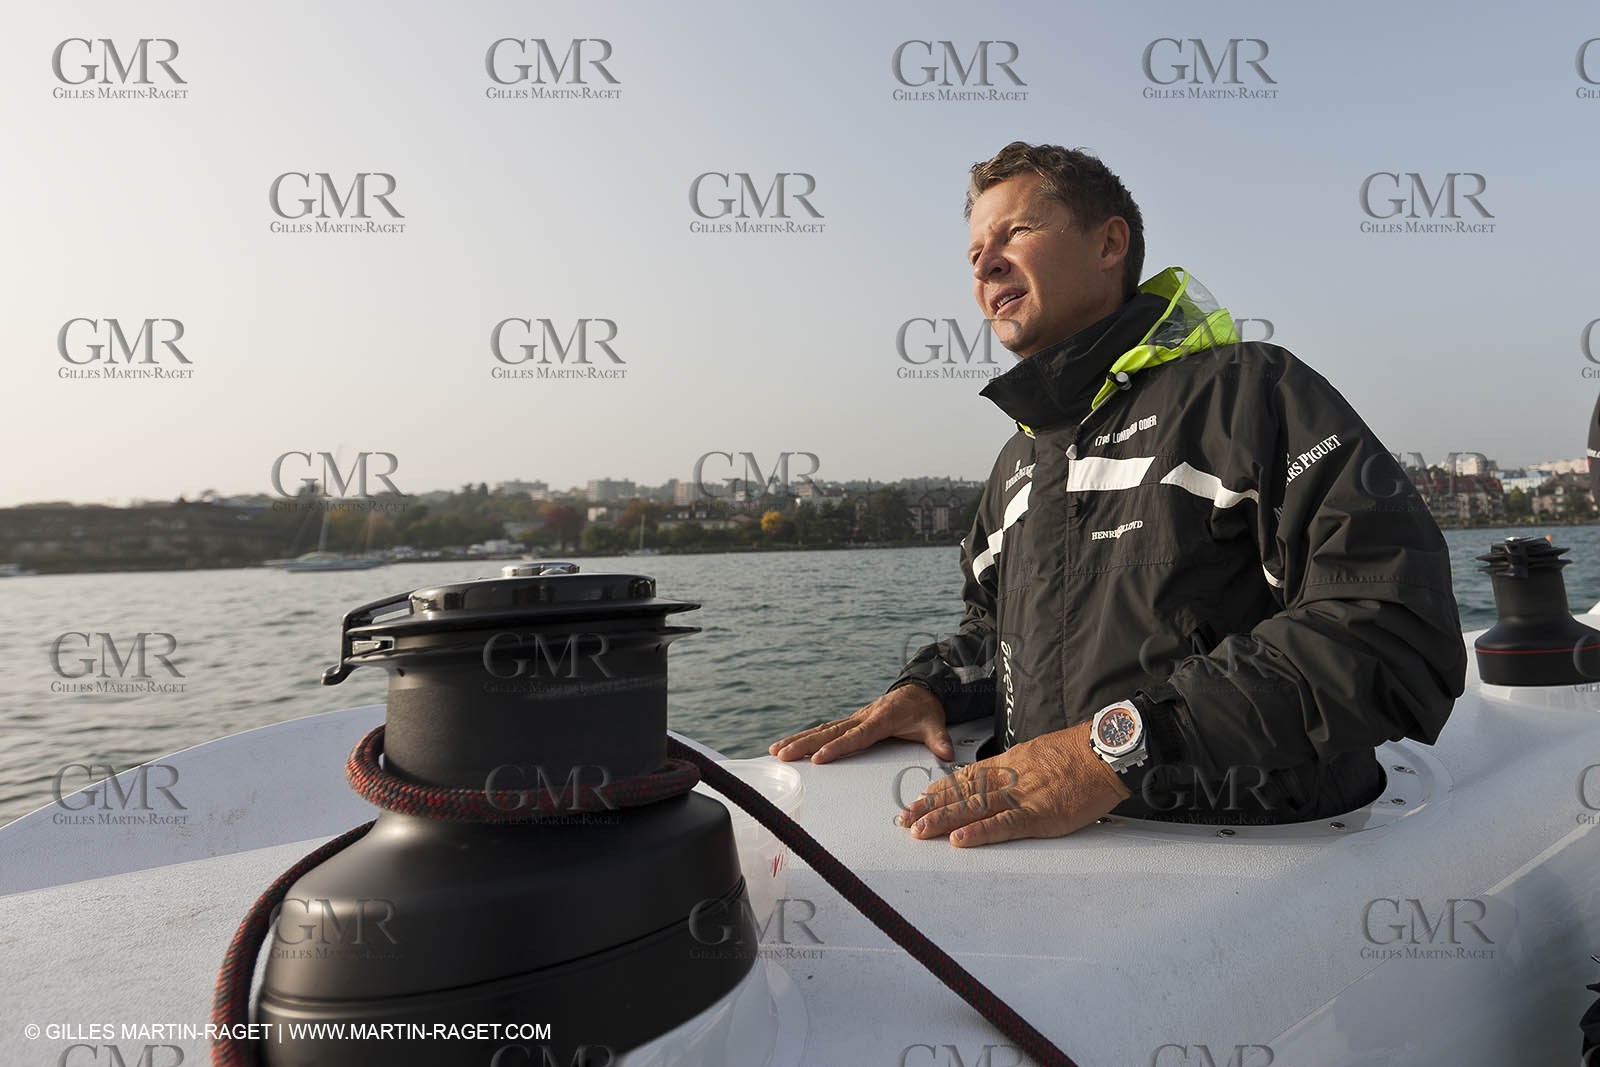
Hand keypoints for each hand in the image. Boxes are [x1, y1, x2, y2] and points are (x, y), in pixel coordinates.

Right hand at [769, 684, 951, 763]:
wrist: (921, 690)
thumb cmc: (924, 709)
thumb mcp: (935, 723)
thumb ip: (939, 739)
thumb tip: (947, 753)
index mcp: (881, 718)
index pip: (856, 736)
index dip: (838, 747)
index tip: (819, 758)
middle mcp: (863, 716)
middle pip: (830, 732)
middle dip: (805, 744)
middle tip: (783, 755)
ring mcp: (854, 718)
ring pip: (822, 729)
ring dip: (799, 739)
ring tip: (777, 750)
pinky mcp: (851, 721)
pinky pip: (825, 729)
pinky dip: (806, 736)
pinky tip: (790, 744)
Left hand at [895, 722, 1130, 846]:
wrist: (1105, 751)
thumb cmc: (1078, 754)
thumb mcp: (1038, 754)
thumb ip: (1018, 768)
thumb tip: (1001, 778)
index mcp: (1008, 765)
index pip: (964, 778)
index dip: (939, 791)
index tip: (917, 801)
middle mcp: (1008, 778)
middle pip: (961, 793)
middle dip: (931, 808)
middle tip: (905, 820)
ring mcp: (1022, 796)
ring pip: (974, 808)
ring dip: (944, 821)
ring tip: (919, 831)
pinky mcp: (1040, 814)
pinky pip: (1004, 824)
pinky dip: (980, 833)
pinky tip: (960, 840)